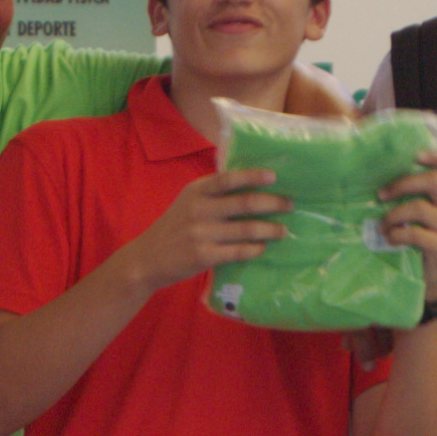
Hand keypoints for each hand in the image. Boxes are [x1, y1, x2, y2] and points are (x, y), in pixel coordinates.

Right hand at [121, 164, 290, 292]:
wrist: (147, 259)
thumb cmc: (175, 227)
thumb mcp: (187, 202)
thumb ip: (213, 194)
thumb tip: (254, 186)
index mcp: (196, 191)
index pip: (228, 179)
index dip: (253, 176)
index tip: (274, 177)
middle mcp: (199, 209)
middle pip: (244, 203)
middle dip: (272, 203)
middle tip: (289, 205)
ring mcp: (201, 234)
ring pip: (246, 229)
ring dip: (270, 229)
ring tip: (283, 230)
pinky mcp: (203, 256)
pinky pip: (238, 251)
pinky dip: (254, 249)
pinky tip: (262, 247)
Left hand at [379, 148, 436, 291]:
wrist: (420, 279)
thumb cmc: (409, 242)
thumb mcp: (407, 216)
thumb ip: (404, 198)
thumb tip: (377, 183)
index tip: (416, 155)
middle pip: (433, 181)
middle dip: (402, 184)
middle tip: (380, 195)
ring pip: (421, 208)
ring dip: (394, 215)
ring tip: (381, 227)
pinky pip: (418, 234)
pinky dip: (398, 235)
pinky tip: (389, 240)